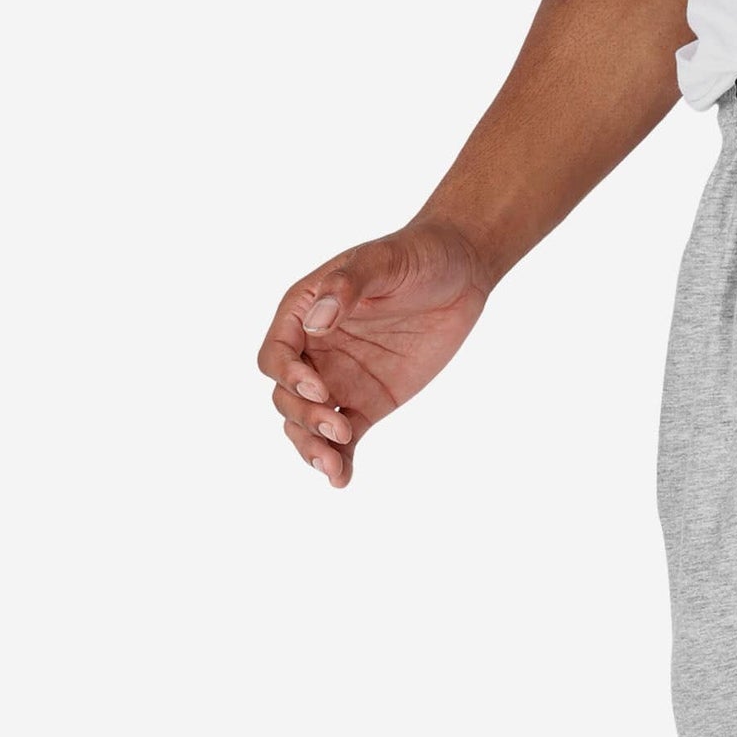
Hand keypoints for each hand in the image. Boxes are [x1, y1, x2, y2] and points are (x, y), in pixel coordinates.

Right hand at [256, 220, 492, 487]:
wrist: (460, 273)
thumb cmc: (415, 256)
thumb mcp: (382, 262)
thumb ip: (346, 288)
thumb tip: (317, 322)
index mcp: (303, 313)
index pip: (276, 355)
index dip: (288, 377)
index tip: (319, 390)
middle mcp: (315, 350)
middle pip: (287, 397)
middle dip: (303, 419)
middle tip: (337, 431)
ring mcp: (340, 380)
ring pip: (309, 424)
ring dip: (313, 448)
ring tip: (333, 469)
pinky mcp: (369, 403)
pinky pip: (346, 438)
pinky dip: (342, 459)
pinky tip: (343, 480)